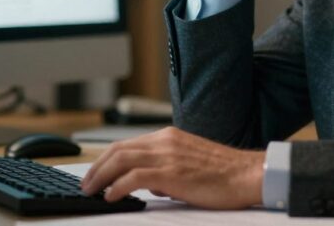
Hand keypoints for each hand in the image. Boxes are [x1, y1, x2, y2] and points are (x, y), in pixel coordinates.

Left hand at [80, 127, 264, 209]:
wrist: (247, 174)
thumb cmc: (225, 174)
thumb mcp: (190, 163)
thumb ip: (168, 170)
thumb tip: (152, 185)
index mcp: (169, 137)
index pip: (128, 144)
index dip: (106, 159)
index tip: (95, 173)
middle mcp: (165, 141)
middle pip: (118, 149)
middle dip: (97, 167)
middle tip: (85, 184)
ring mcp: (168, 155)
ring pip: (122, 160)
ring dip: (101, 176)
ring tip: (91, 191)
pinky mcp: (172, 172)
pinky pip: (135, 177)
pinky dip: (118, 186)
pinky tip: (111, 197)